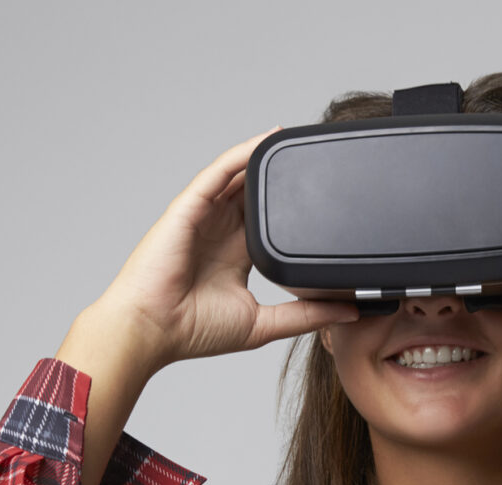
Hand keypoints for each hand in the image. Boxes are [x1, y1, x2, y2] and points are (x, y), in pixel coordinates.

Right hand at [88, 127, 359, 368]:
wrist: (152, 329)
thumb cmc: (193, 331)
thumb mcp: (263, 324)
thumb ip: (306, 315)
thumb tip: (349, 311)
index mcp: (236, 256)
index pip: (271, 223)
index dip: (295, 208)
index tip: (327, 197)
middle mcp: (221, 231)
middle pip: (256, 194)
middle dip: (282, 177)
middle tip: (316, 157)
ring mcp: (204, 216)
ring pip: (239, 175)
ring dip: (265, 156)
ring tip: (296, 136)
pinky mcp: (190, 207)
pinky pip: (219, 171)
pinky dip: (242, 154)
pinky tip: (266, 139)